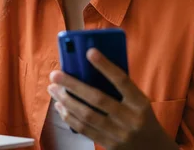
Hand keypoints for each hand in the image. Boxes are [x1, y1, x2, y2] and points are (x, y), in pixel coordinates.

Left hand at [48, 49, 177, 149]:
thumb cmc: (141, 118)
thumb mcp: (138, 102)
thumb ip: (120, 89)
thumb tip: (89, 67)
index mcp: (140, 103)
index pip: (123, 81)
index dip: (106, 66)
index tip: (89, 52)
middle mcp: (131, 119)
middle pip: (98, 99)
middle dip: (73, 85)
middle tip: (55, 74)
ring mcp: (119, 134)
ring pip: (87, 115)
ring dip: (66, 101)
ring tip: (53, 89)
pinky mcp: (109, 145)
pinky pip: (84, 129)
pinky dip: (69, 116)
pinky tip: (60, 106)